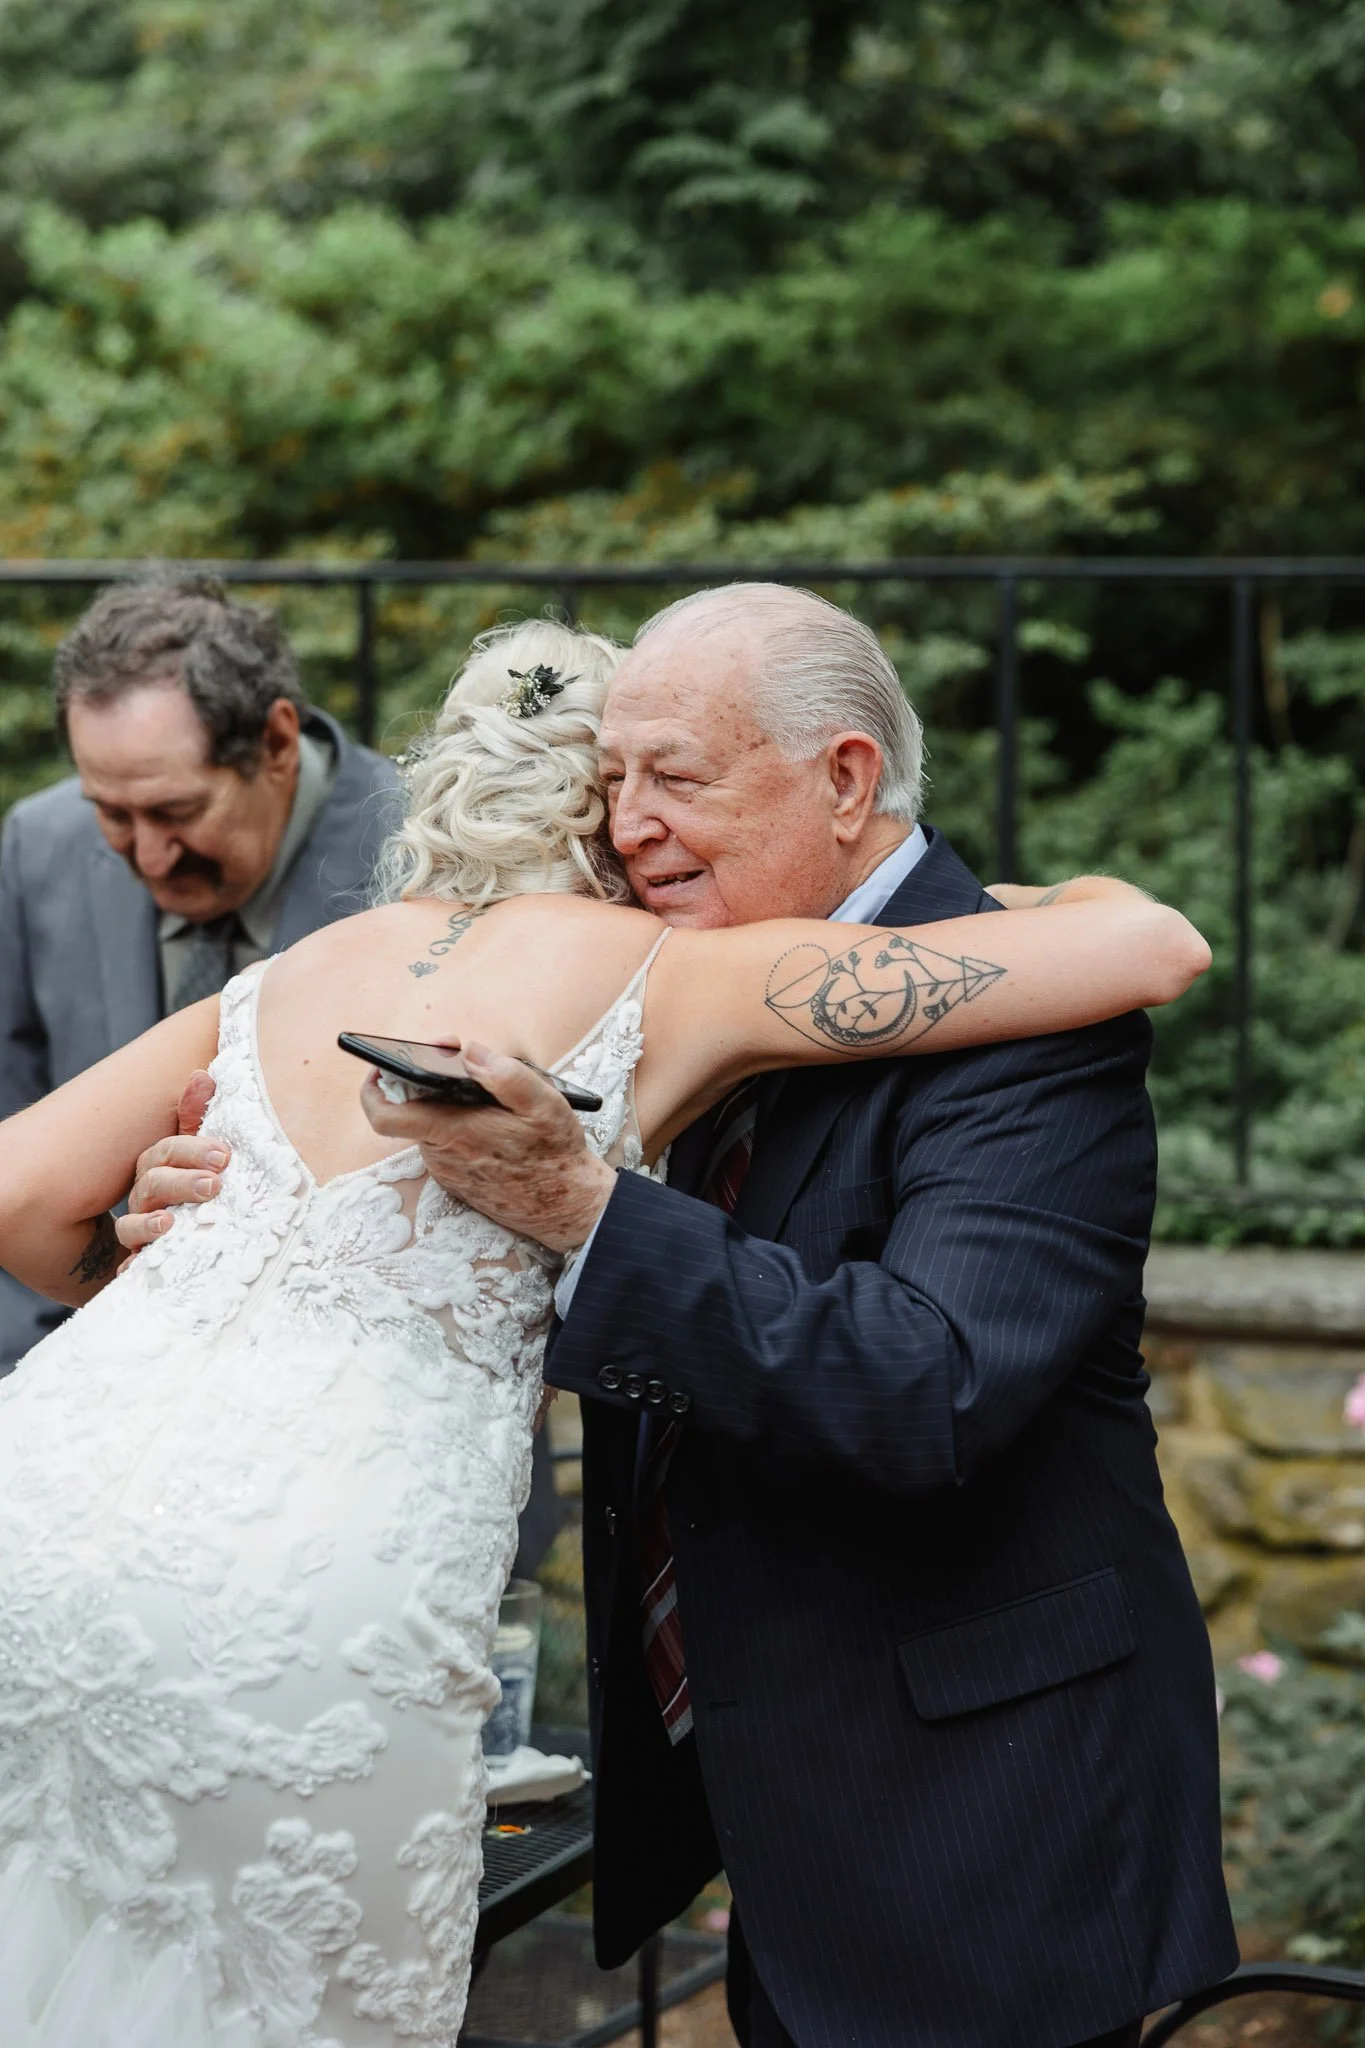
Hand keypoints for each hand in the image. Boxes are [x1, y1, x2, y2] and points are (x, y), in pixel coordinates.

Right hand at [114, 1071, 227, 1259]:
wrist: (192, 1241)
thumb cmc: (199, 1189)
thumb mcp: (203, 1156)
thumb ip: (199, 1119)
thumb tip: (203, 1075)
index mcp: (160, 1165)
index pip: (168, 1150)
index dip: (193, 1150)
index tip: (224, 1156)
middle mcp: (144, 1195)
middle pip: (152, 1182)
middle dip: (182, 1181)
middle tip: (215, 1184)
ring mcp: (140, 1229)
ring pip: (133, 1223)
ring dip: (151, 1223)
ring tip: (171, 1223)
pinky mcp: (142, 1261)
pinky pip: (130, 1265)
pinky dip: (134, 1264)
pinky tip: (139, 1266)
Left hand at [360, 1043, 615, 1253]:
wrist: (567, 1209)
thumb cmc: (555, 1156)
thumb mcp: (544, 1104)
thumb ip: (505, 1074)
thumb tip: (470, 1053)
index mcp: (454, 1132)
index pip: (386, 1115)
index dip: (374, 1088)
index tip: (383, 1064)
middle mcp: (442, 1155)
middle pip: (412, 1111)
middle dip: (428, 1082)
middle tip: (458, 1060)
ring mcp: (449, 1171)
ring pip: (431, 1127)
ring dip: (448, 1105)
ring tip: (483, 1091)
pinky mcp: (459, 1181)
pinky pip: (446, 1145)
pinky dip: (459, 1126)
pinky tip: (490, 1121)